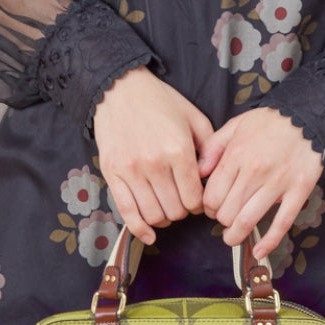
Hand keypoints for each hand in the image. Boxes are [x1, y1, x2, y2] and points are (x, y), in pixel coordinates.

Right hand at [91, 66, 213, 244]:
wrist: (120, 89)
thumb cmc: (160, 101)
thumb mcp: (194, 117)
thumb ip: (209, 147)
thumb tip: (213, 176)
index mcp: (178, 151)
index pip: (194, 199)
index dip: (200, 206)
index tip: (198, 201)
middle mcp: (155, 164)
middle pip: (175, 211)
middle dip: (182, 212)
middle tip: (182, 203)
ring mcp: (131, 171)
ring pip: (153, 215)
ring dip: (164, 219)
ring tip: (166, 208)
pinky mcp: (112, 174)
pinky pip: (127, 212)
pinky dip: (139, 229)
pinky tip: (149, 235)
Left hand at [196, 107, 324, 261]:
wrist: (308, 115)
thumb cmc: (270, 121)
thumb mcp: (235, 125)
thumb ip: (213, 148)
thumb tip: (197, 173)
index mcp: (237, 155)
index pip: (211, 196)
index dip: (207, 208)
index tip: (211, 208)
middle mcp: (255, 172)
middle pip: (226, 212)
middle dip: (220, 220)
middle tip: (223, 218)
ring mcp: (278, 184)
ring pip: (248, 221)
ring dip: (235, 235)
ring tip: (232, 237)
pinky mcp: (299, 191)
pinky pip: (282, 223)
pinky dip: (269, 242)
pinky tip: (258, 252)